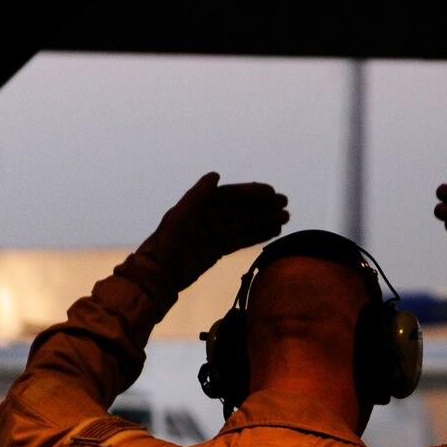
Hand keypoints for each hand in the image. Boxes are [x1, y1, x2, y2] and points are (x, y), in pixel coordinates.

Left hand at [140, 172, 288, 287]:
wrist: (160, 271)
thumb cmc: (168, 240)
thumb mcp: (182, 213)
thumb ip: (199, 193)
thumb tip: (216, 175)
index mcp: (202, 204)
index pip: (232, 195)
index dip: (252, 193)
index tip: (272, 192)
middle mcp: (210, 216)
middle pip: (242, 209)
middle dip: (264, 207)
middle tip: (285, 204)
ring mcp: (215, 233)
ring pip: (245, 225)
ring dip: (265, 221)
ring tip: (285, 218)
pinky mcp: (218, 250)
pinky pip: (241, 240)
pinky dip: (257, 236)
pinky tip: (273, 232)